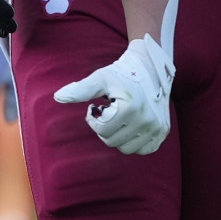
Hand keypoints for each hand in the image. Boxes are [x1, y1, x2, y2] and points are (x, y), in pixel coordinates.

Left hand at [53, 34, 173, 154]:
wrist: (150, 69)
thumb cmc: (121, 74)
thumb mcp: (100, 79)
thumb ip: (80, 90)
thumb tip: (58, 97)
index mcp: (131, 108)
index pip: (101, 131)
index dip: (94, 119)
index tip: (99, 106)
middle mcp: (147, 120)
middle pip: (112, 142)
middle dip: (105, 128)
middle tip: (109, 112)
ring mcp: (157, 128)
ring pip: (126, 149)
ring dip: (118, 136)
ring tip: (120, 118)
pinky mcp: (162, 133)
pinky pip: (142, 150)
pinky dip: (134, 142)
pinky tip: (132, 126)